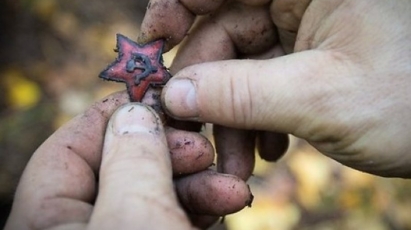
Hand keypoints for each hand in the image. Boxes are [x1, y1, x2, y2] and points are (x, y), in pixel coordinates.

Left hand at [4, 92, 251, 229]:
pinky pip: (171, 217)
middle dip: (172, 156)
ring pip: (155, 194)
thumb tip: (134, 111)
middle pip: (122, 170)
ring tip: (234, 188)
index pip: (70, 150)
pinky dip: (200, 208)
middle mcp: (79, 227)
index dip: (116, 117)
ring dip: (200, 185)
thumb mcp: (135, 217)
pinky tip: (229, 201)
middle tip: (208, 150)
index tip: (161, 100)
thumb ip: (131, 158)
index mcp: (45, 221)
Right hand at [138, 0, 410, 176]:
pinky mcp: (307, 58)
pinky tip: (269, 149)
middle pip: (223, 32)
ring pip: (240, 66)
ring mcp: (303, 28)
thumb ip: (241, 94)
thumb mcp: (321, 98)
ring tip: (238, 162)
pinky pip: (262, 82)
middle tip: (195, 135)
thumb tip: (176, 94)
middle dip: (207, 90)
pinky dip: (256, 117)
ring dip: (232, 117)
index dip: (174, 8)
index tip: (153, 48)